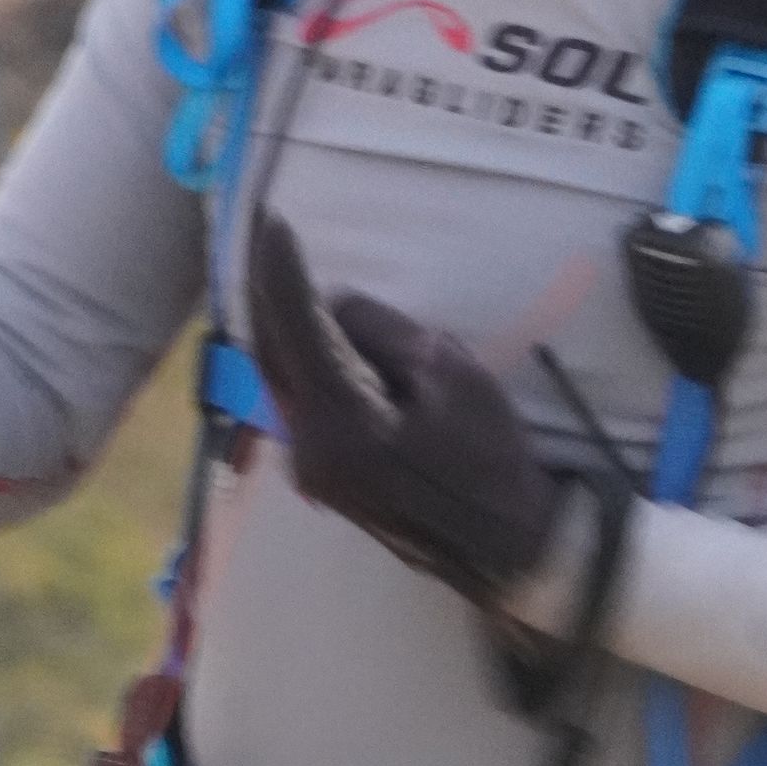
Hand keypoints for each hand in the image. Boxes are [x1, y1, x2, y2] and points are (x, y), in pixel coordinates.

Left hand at [244, 212, 560, 604]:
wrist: (503, 545)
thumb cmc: (491, 457)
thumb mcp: (453, 374)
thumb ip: (382, 333)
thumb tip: (331, 307)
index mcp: (342, 422)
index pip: (295, 327)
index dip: (280, 269)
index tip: (270, 220)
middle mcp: (306, 448)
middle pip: (268, 352)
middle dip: (265, 290)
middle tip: (262, 234)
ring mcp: (306, 468)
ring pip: (277, 377)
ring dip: (279, 325)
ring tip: (278, 271)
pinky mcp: (317, 475)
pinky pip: (294, 402)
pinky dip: (295, 360)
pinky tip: (305, 332)